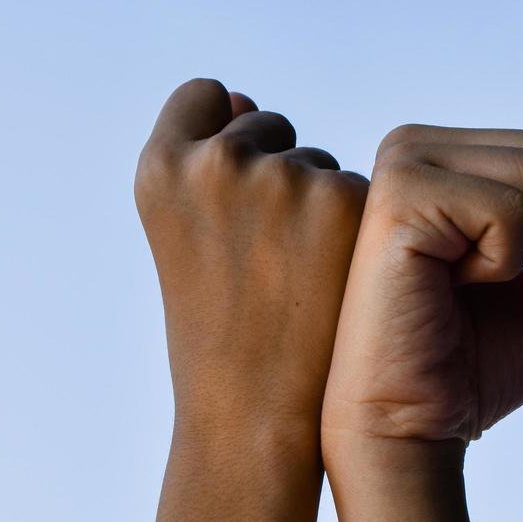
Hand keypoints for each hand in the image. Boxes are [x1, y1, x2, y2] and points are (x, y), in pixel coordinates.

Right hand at [136, 79, 367, 443]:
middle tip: (261, 268)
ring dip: (317, 210)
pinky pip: (363, 192)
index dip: (220, 145)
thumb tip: (244, 99)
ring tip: (293, 287)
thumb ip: (205, 158)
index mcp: (159, 168)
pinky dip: (357, 236)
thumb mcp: (182, 239)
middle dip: (273, 182)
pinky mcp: (347, 203)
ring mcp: (285, 179)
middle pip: (267, 128)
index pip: (205, 97)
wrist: (257, 423)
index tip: (227, 210)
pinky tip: (332, 289)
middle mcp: (218, 161)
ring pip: (318, 163)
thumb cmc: (216, 339)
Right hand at [321, 124, 522, 453]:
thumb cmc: (474, 368)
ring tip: (464, 286)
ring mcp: (403, 166)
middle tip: (494, 290)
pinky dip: (500, 264)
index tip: (516, 284)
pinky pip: (511, 210)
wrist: (415, 425)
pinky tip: (446, 287)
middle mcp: (417, 147)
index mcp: (447, 159)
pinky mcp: (398, 200)